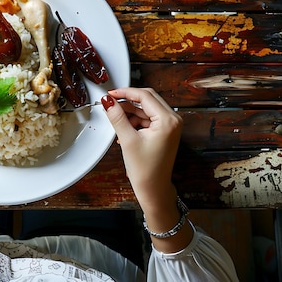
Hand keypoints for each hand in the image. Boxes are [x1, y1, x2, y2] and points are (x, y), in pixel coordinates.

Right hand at [101, 87, 181, 204]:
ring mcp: (170, 126)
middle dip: (128, 101)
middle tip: (111, 102)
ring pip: (146, 108)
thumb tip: (108, 101)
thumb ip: (117, 117)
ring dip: (130, 112)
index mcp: (168, 120)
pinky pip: (148, 118)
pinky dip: (135, 120)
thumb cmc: (145, 170)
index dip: (125, 92)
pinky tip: (124, 129)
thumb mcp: (127, 140)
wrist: (154, 188)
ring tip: (116, 120)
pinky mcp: (165, 131)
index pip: (145, 96)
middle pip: (147, 99)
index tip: (111, 94)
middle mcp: (173, 120)